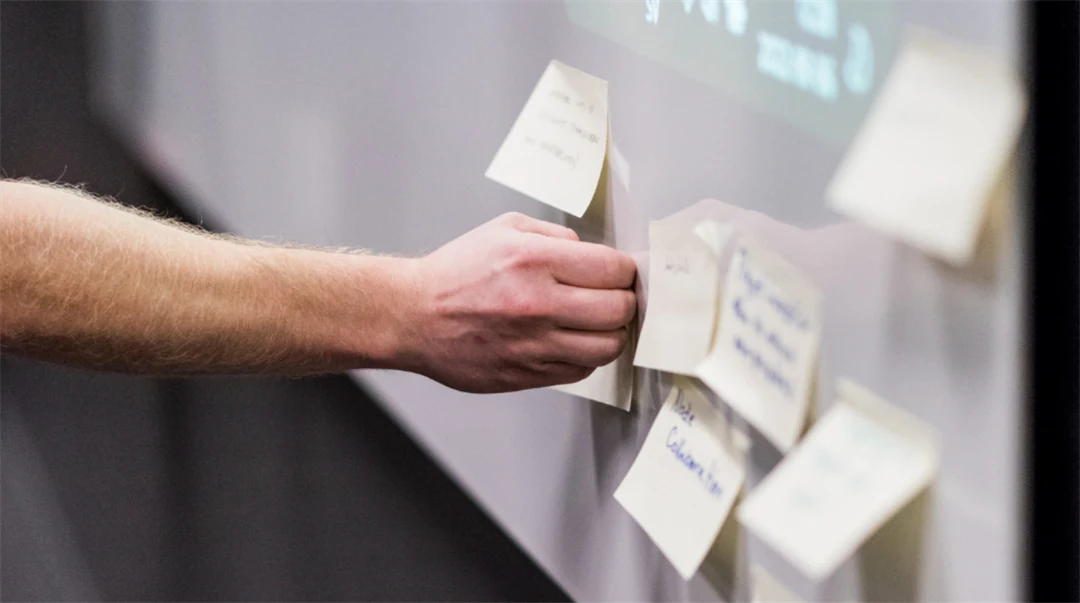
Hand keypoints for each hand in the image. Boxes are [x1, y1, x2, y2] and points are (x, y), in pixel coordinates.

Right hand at [399, 213, 636, 392]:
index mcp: (534, 261)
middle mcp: (537, 304)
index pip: (613, 269)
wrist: (413, 316)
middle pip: (619, 309)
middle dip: (625, 300)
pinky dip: (586, 355)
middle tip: (616, 297)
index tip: (621, 273)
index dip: (626, 270)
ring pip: (607, 346)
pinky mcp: (526, 374)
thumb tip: (593, 253)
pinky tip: (574, 341)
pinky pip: (581, 369)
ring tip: (600, 322)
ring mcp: (533, 344)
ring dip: (612, 333)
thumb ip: (555, 236)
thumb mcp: (504, 229)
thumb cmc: (456, 273)